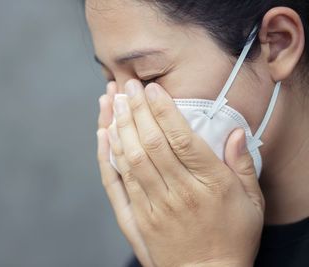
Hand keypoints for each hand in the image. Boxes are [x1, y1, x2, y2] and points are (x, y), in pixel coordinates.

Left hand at [107, 79, 264, 266]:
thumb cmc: (230, 237)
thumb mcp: (251, 202)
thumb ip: (242, 165)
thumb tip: (234, 132)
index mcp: (208, 185)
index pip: (181, 139)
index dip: (163, 110)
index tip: (152, 89)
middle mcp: (178, 193)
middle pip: (151, 144)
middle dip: (136, 110)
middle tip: (127, 87)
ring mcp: (153, 206)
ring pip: (130, 158)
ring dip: (118, 126)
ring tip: (111, 101)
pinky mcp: (136, 217)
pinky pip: (116, 182)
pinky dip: (107, 155)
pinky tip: (103, 134)